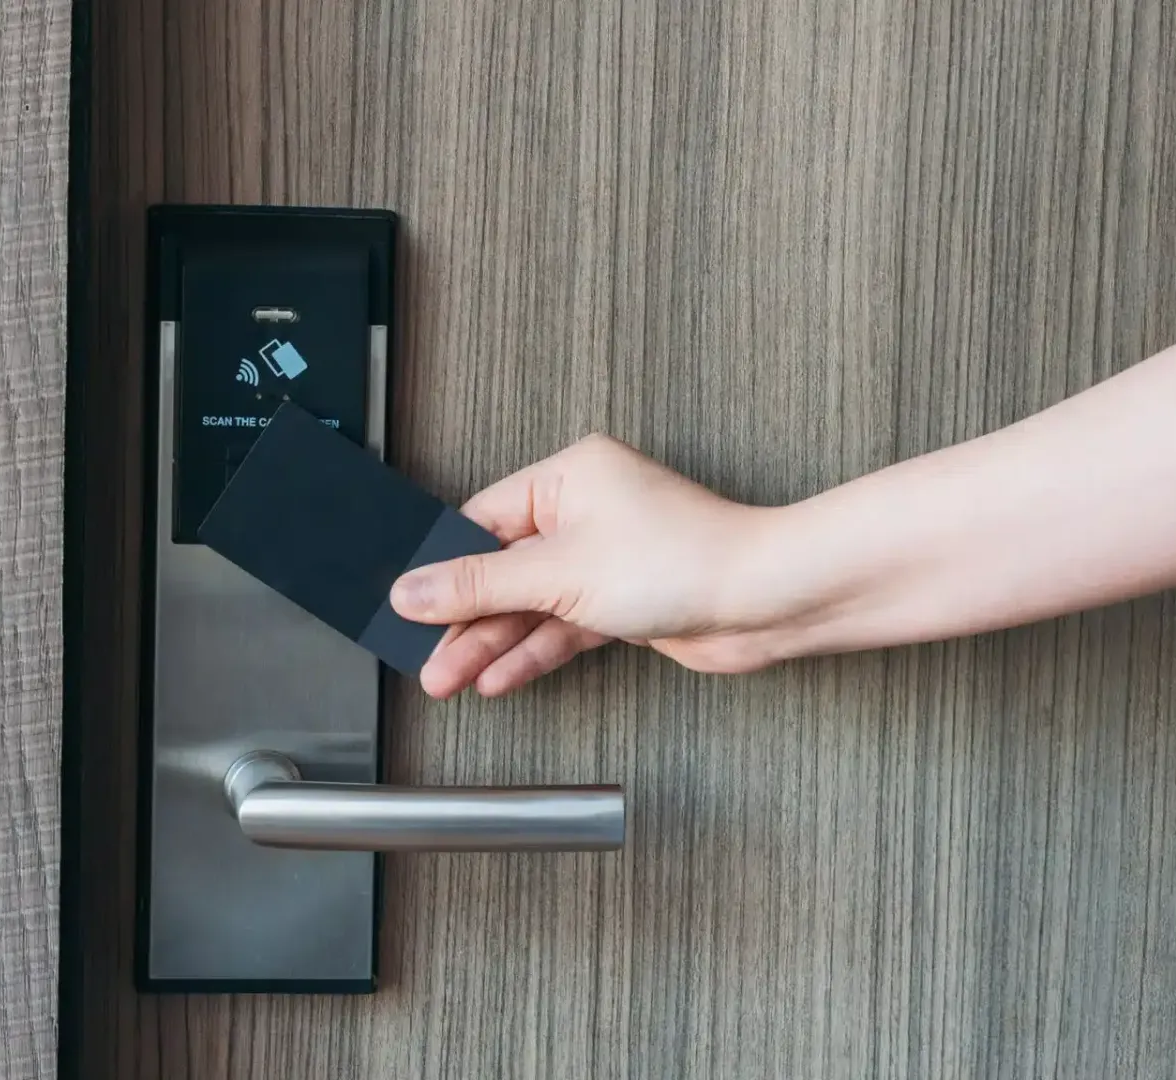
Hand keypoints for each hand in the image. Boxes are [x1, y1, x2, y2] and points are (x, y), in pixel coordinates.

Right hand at [389, 434, 781, 696]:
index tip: (410, 604)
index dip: (444, 569)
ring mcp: (604, 559)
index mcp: (568, 478)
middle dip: (465, 619)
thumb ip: (480, 586)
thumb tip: (414, 589)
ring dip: (492, 644)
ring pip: (530, 605)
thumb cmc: (687, 560)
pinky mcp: (622, 601)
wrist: (765, 601)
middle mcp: (586, 513)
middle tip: (428, 657)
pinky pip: (561, 627)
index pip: (481, 522)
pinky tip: (500, 677)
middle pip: (502, 570)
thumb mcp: (559, 573)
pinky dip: (532, 652)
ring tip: (451, 678)